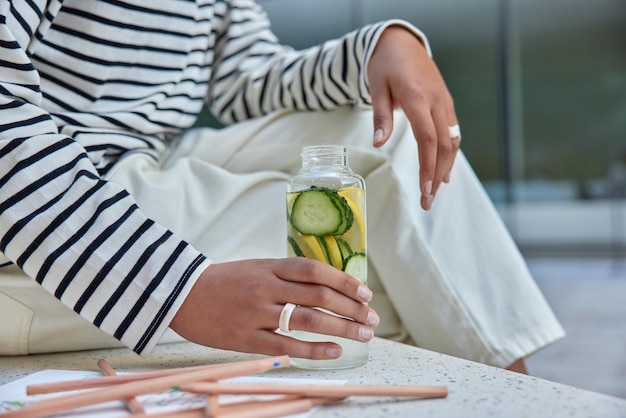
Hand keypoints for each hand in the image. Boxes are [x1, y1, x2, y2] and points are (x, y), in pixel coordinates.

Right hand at [170, 258, 378, 359]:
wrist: (180, 294)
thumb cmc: (223, 281)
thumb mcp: (256, 267)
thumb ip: (287, 275)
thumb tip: (326, 286)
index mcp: (270, 267)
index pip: (316, 270)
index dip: (345, 281)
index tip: (365, 293)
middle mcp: (267, 287)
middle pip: (319, 295)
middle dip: (352, 307)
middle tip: (372, 318)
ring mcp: (257, 313)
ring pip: (308, 319)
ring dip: (342, 327)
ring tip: (364, 334)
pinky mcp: (246, 338)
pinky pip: (287, 345)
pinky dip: (315, 348)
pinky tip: (335, 350)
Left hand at [368, 25, 460, 209]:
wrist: (402, 42)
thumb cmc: (386, 64)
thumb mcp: (377, 86)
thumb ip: (380, 116)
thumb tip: (379, 144)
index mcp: (419, 99)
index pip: (428, 140)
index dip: (428, 167)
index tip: (424, 190)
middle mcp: (437, 103)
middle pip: (443, 147)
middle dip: (436, 176)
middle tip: (427, 202)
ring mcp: (445, 104)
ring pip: (452, 142)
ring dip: (445, 169)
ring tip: (434, 193)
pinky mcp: (446, 105)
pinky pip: (453, 134)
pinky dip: (449, 155)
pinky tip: (445, 173)